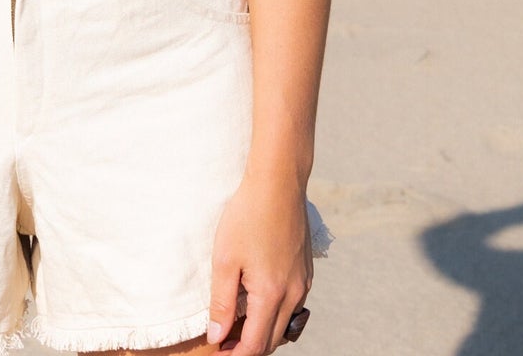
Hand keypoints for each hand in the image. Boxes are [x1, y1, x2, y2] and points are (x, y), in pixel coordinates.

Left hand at [206, 170, 313, 353]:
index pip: (255, 345)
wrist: (278, 183)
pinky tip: (256, 300)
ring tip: (236, 323)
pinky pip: (292, 306)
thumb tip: (217, 336)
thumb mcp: (225, 259)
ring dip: (262, 332)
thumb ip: (221, 302)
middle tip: (223, 340)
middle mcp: (293, 295)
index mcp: (271, 295)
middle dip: (248, 347)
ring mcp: (303, 284)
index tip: (217, 352)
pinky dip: (274, 314)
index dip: (235, 355)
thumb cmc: (247, 216)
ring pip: (284, 325)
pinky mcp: (306, 272)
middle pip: (272, 340)